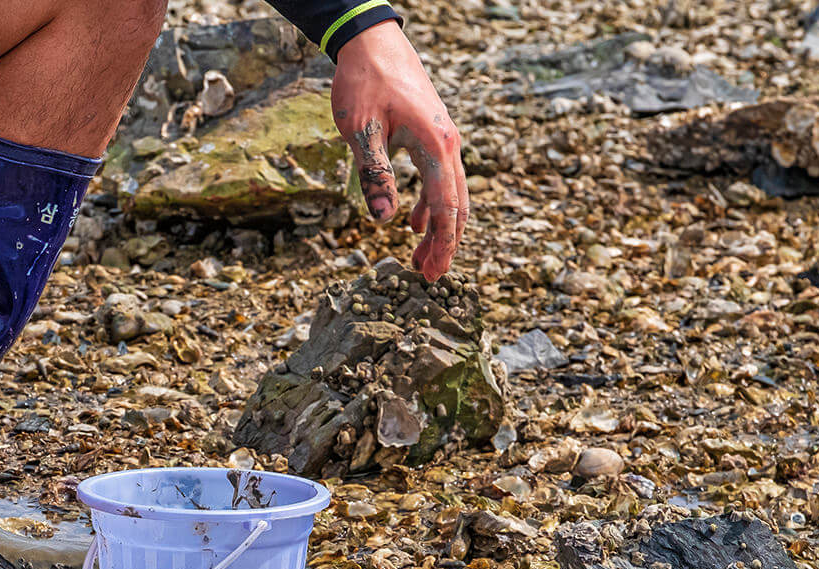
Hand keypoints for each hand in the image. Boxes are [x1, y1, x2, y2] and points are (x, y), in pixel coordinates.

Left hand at [330, 21, 467, 279]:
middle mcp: (449, 145)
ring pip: (451, 194)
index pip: (447, 208)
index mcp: (436, 146)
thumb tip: (383, 221)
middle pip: (456, 206)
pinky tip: (415, 222)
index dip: (441, 246)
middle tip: (428, 277)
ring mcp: (444, 139)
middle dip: (444, 245)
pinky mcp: (434, 135)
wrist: (373, 41)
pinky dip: (432, 204)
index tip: (434, 276)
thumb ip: (375, 175)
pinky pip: (440, 178)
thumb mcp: (361, 130)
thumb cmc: (364, 82)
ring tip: (420, 258)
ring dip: (438, 228)